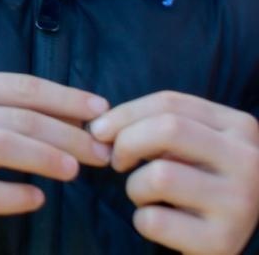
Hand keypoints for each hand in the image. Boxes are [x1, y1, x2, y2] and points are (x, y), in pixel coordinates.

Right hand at [0, 71, 110, 229]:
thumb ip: (15, 108)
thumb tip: (81, 116)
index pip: (20, 87)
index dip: (65, 98)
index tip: (101, 111)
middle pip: (16, 118)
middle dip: (67, 135)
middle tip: (100, 153)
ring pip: (0, 147)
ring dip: (45, 158)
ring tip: (75, 171)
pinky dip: (16, 196)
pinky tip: (38, 198)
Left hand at [91, 91, 258, 254]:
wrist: (233, 238)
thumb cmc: (201, 183)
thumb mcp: (194, 146)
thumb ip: (159, 126)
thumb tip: (101, 127)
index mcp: (240, 128)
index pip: (170, 103)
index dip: (123, 113)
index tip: (99, 129)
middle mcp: (248, 162)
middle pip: (168, 130)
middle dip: (126, 142)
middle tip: (117, 161)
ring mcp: (239, 202)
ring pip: (159, 176)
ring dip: (135, 187)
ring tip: (146, 196)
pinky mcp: (222, 241)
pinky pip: (154, 220)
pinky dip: (142, 220)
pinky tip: (161, 223)